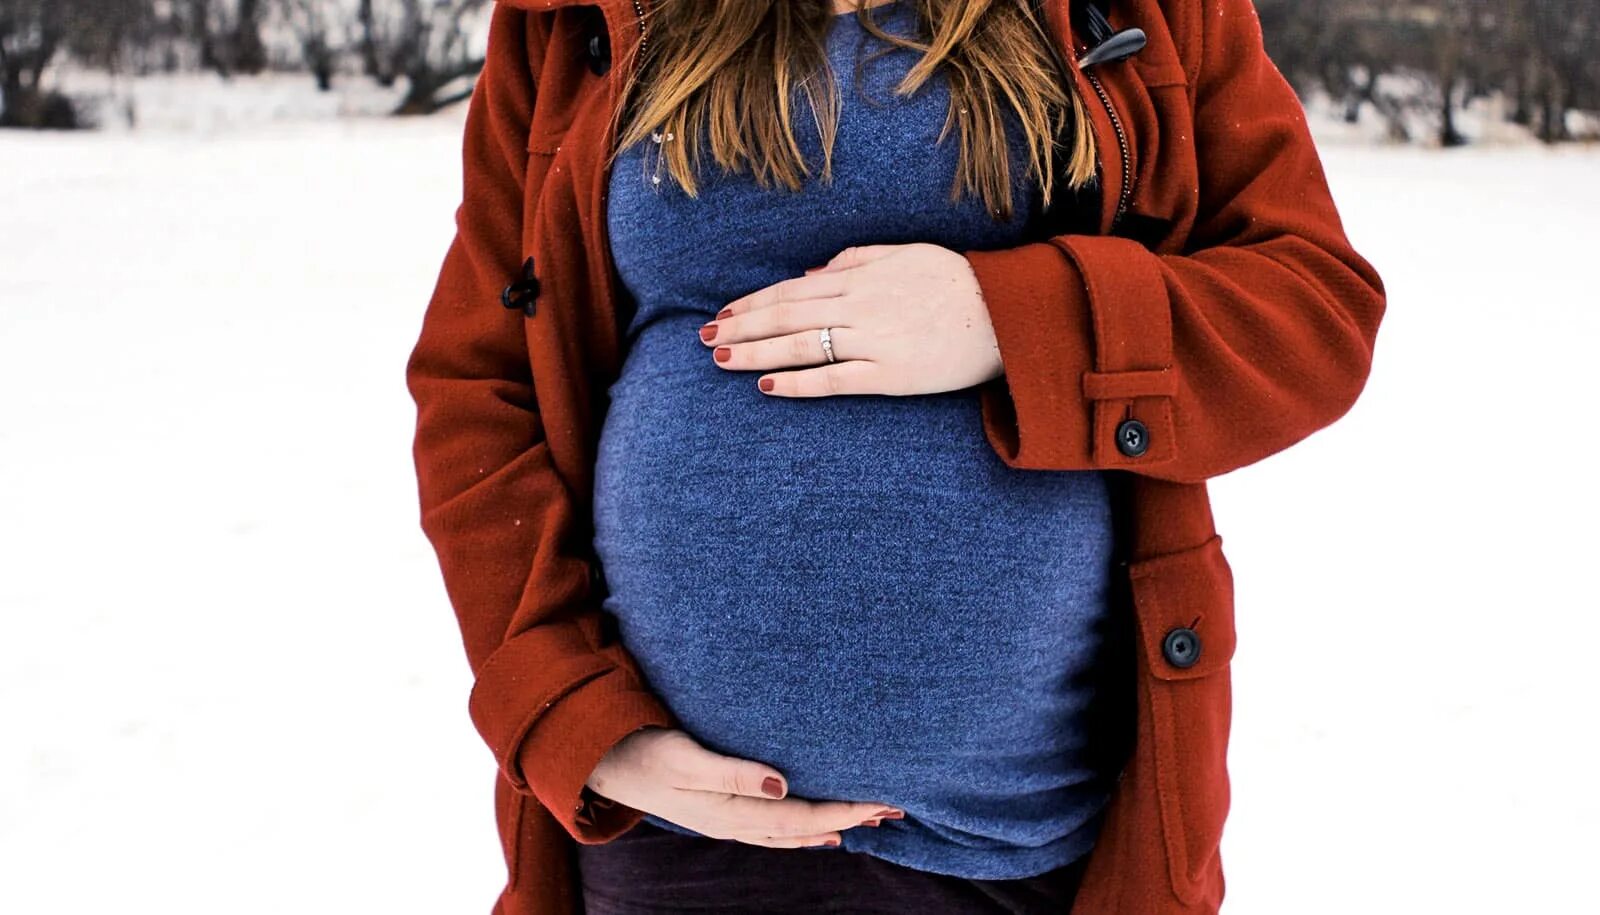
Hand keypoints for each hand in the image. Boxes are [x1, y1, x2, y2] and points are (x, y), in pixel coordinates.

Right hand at [586, 726, 904, 847]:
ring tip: (868, 819)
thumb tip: (784, 785)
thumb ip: (734, 773)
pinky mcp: (719, 809)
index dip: (844, 810)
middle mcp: (734, 822)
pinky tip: (816, 827)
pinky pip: (772, 828)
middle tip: (893, 809)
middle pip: (804, 826)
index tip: (881, 801)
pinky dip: (801, 829)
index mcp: (730, 811)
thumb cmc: (642, 751)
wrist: (601, 761)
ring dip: (831, 824)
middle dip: (850, 818)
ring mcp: (726, 820)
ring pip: (791, 830)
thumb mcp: (685, 758)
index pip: (802, 815)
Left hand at [697, 242, 1003, 396]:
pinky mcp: (890, 376)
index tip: (724, 313)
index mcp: (860, 277)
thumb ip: (857, 259)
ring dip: (756, 353)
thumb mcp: (905, 254)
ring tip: (723, 360)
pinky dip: (798, 382)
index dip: (753, 302)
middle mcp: (859, 307)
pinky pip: (834, 380)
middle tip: (706, 339)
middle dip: (741, 327)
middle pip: (786, 316)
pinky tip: (768, 386)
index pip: (792, 290)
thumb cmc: (956, 281)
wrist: (1004, 314)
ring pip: (801, 346)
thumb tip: (812, 273)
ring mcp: (873, 342)